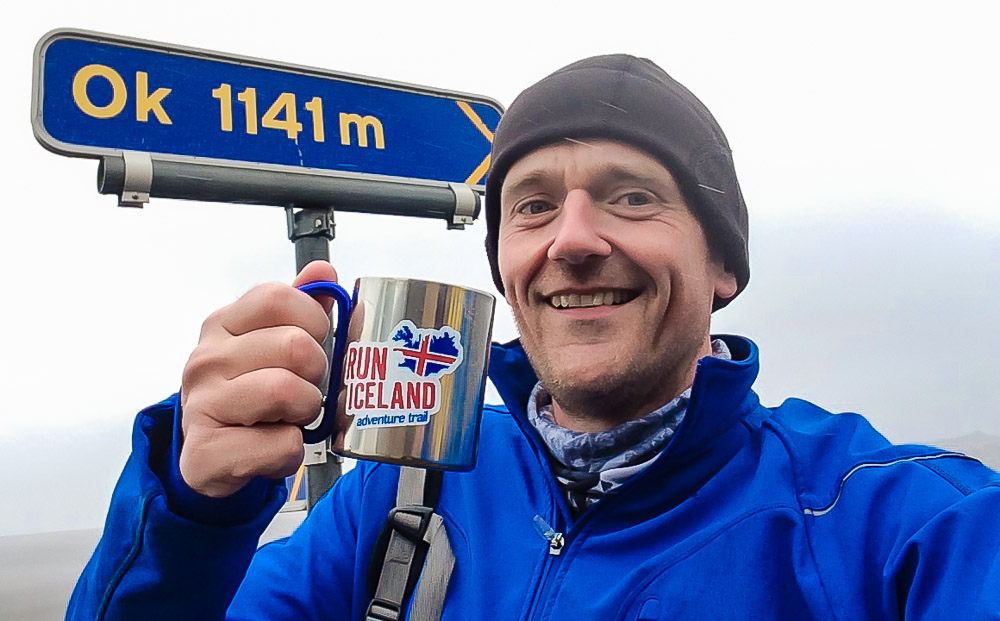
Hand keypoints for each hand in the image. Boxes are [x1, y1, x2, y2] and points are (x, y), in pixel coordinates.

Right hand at [178, 260, 336, 497]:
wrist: (211, 457)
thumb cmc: (248, 393)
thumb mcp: (272, 344)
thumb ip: (300, 306)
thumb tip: (323, 271)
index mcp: (224, 325)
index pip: (279, 298)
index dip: (313, 321)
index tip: (311, 343)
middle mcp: (206, 360)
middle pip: (295, 346)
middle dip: (315, 373)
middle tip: (301, 389)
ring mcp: (201, 405)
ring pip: (287, 391)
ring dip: (305, 412)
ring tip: (288, 418)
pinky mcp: (206, 453)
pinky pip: (281, 444)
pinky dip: (291, 451)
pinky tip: (274, 447)